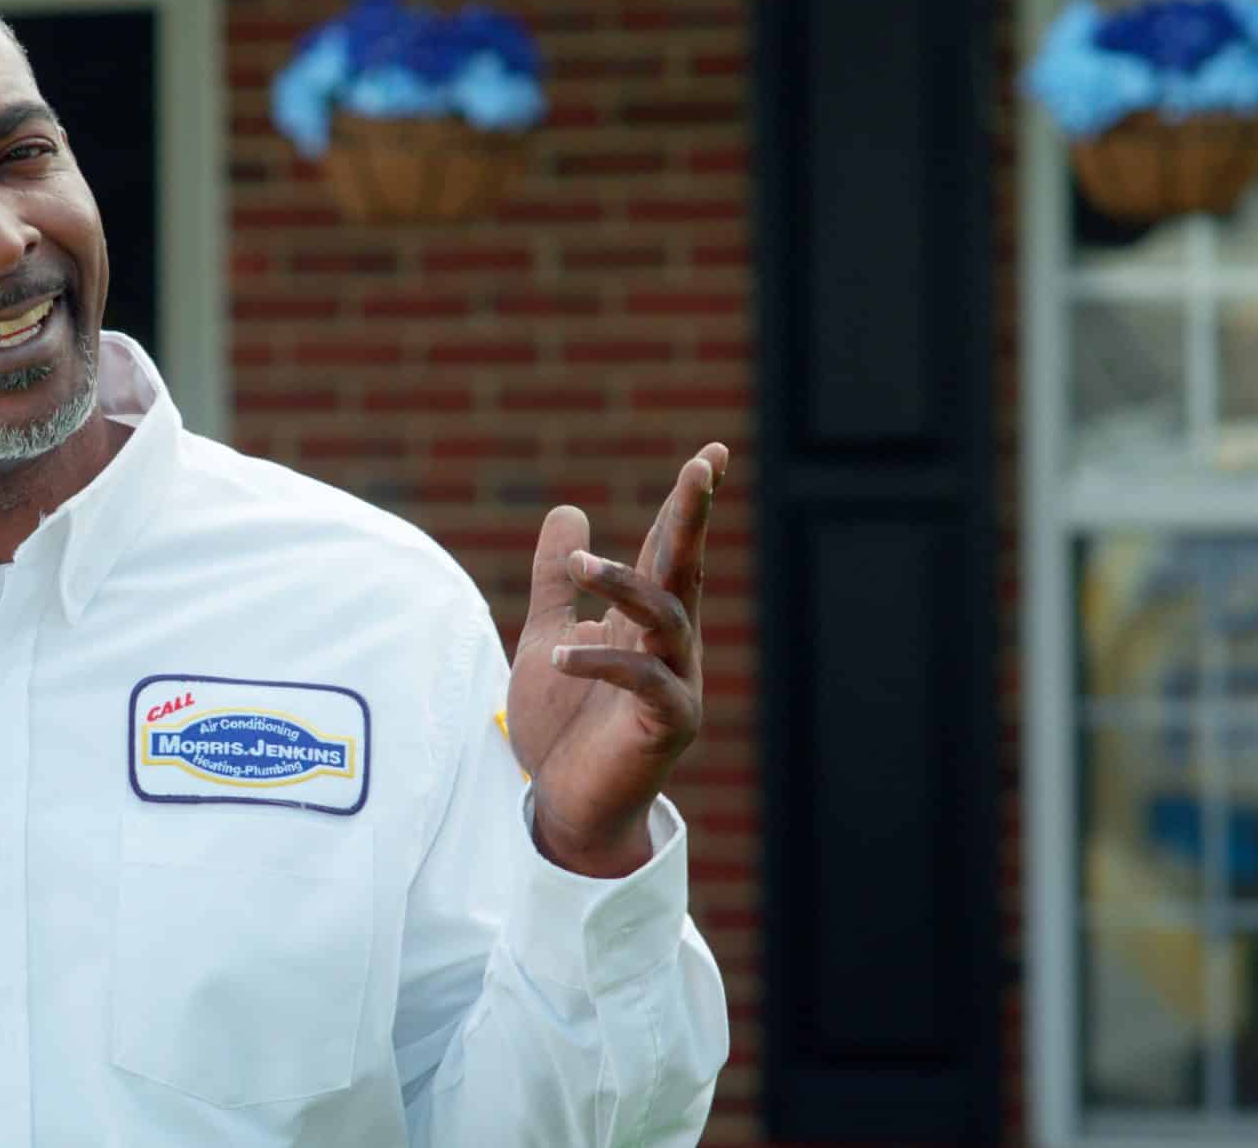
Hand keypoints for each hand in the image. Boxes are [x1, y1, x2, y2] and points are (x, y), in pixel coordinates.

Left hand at [505, 443, 727, 876]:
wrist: (566, 805)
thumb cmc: (563, 726)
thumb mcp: (549, 636)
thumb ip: (556, 581)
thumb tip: (567, 510)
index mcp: (646, 622)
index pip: (668, 551)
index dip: (685, 504)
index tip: (709, 453)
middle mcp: (671, 645)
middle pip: (684, 568)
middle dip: (691, 517)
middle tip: (699, 467)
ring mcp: (676, 682)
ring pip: (667, 616)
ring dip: (624, 583)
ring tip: (580, 562)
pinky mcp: (667, 724)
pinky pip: (642, 679)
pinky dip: (602, 661)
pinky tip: (561, 654)